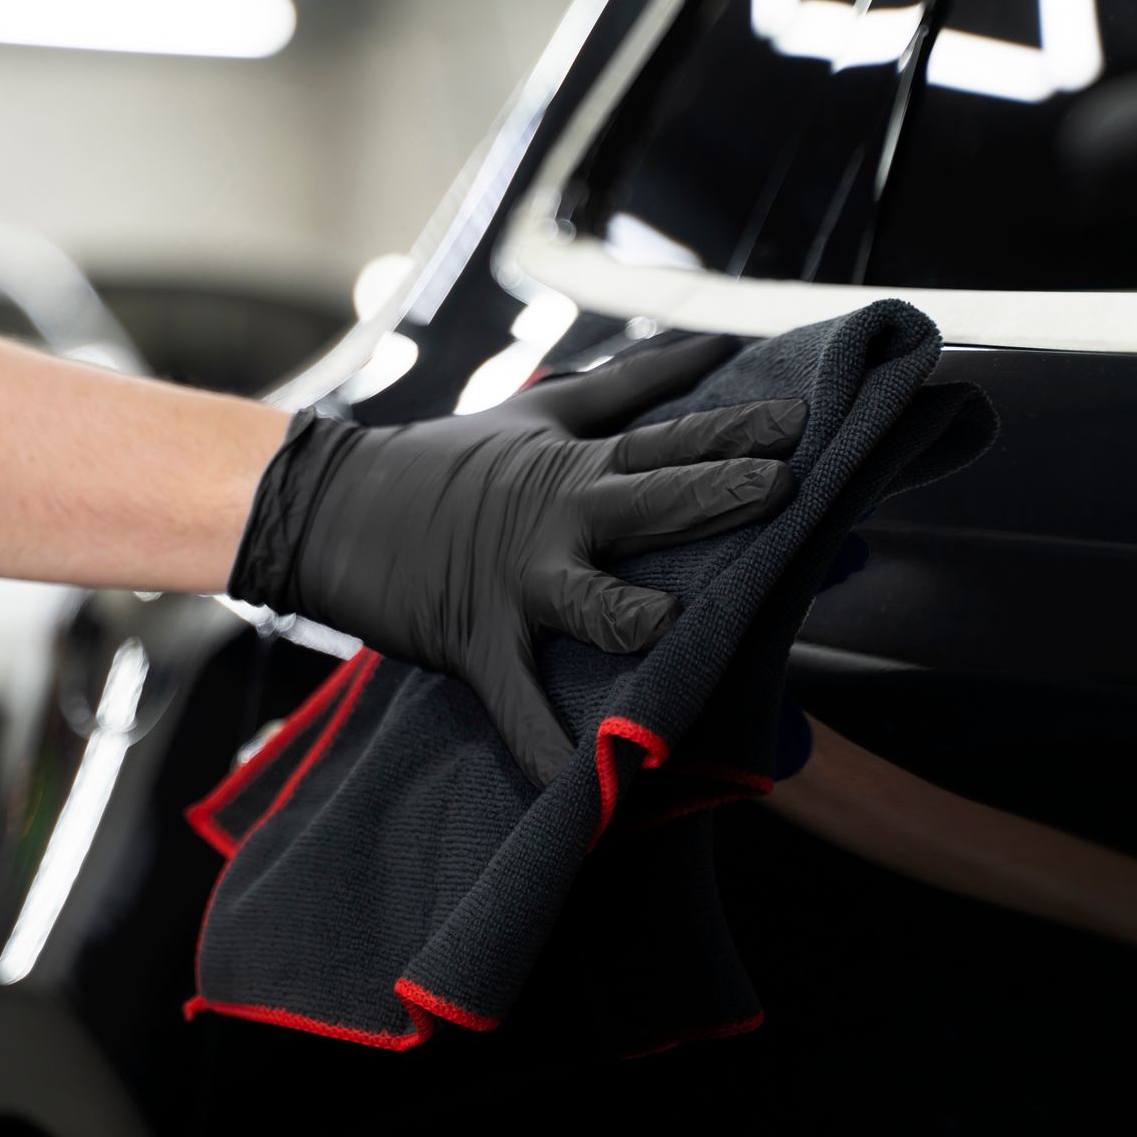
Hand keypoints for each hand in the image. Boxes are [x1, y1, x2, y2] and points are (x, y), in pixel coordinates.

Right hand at [230, 335, 806, 785]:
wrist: (334, 508)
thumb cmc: (445, 460)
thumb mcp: (538, 412)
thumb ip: (630, 386)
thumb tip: (711, 348)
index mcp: (573, 468)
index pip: (667, 442)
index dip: (734, 430)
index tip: (802, 424)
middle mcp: (555, 522)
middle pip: (646, 504)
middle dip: (714, 497)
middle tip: (783, 490)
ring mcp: (516, 585)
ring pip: (585, 602)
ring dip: (630, 615)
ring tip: (675, 623)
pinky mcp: (476, 643)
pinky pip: (515, 703)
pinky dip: (541, 746)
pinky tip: (577, 788)